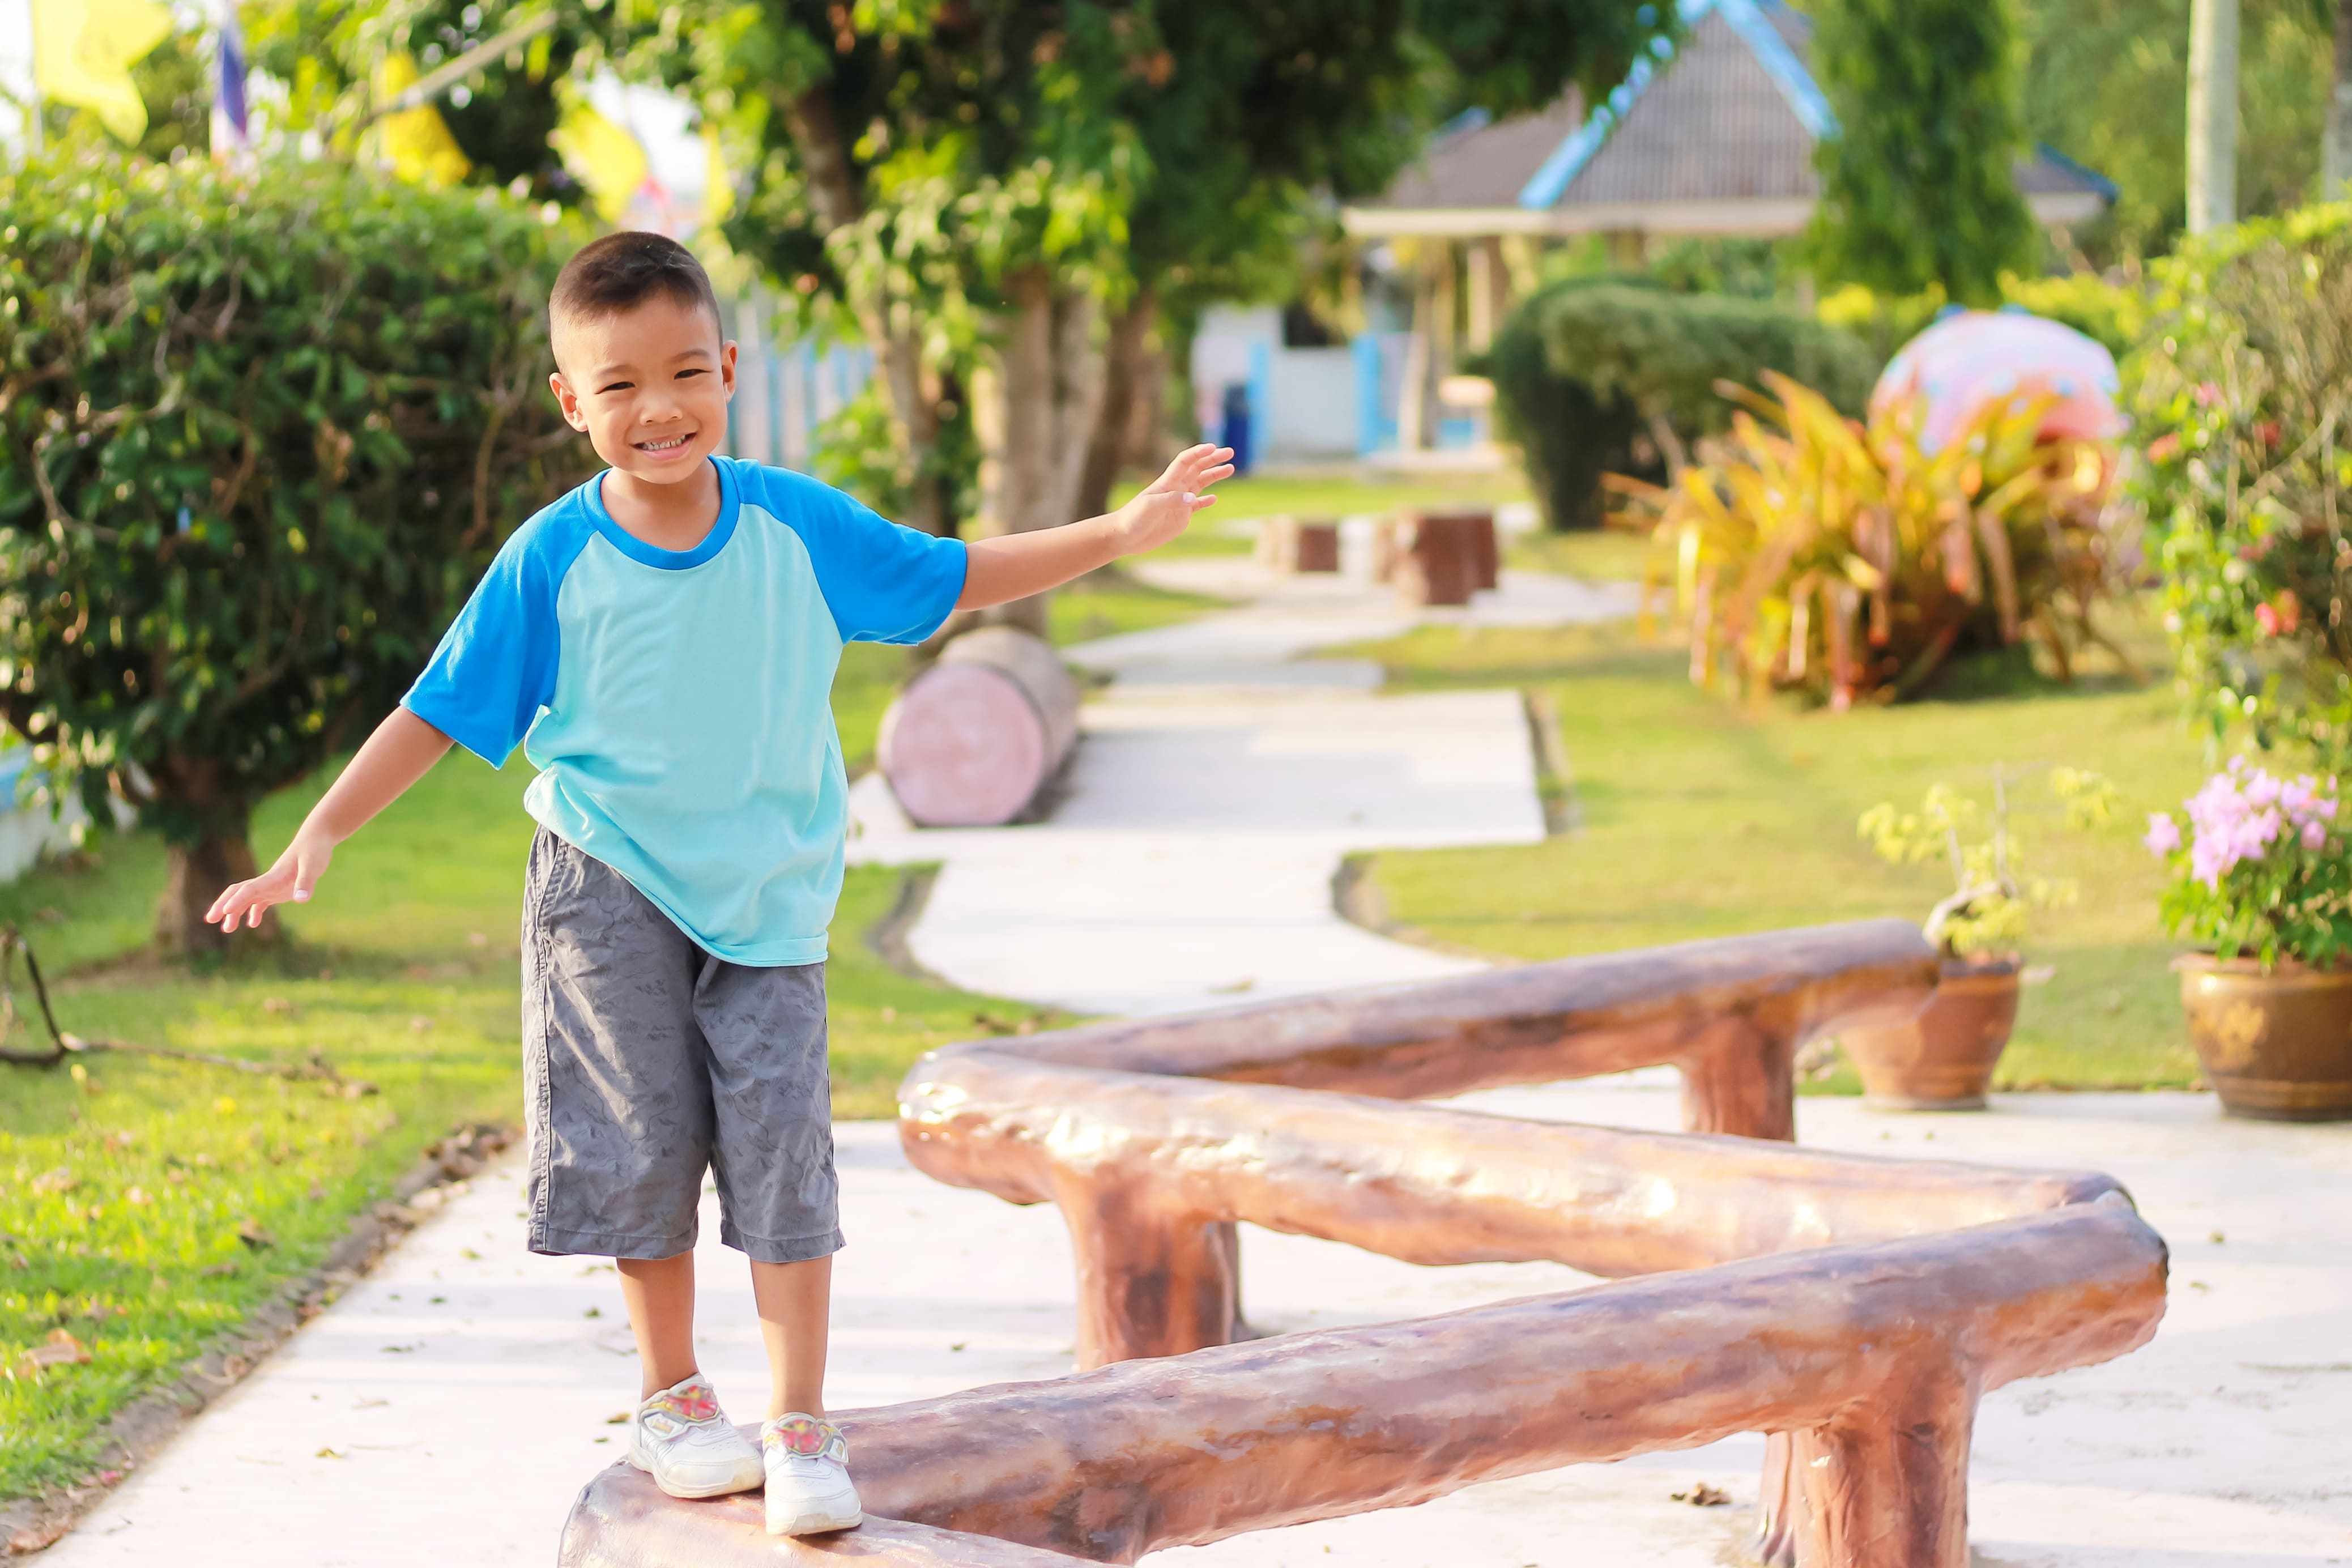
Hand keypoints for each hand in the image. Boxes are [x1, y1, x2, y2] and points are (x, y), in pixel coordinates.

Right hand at [206, 825, 335, 933]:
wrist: (316, 838)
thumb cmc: (315, 850)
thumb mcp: (313, 865)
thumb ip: (306, 882)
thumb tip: (301, 900)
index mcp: (273, 877)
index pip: (250, 889)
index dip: (237, 900)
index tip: (224, 911)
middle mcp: (268, 881)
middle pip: (239, 893)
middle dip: (224, 905)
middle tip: (210, 919)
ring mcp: (272, 885)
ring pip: (247, 899)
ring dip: (235, 912)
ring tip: (226, 929)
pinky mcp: (279, 888)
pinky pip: (262, 901)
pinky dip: (254, 912)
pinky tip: (252, 924)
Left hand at [1108, 444, 1234, 555]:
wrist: (1125, 536)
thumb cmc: (1134, 519)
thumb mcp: (1151, 507)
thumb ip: (1172, 500)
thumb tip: (1194, 497)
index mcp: (1167, 482)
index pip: (1186, 461)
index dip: (1199, 453)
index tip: (1214, 447)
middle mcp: (1175, 488)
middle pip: (1197, 468)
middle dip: (1213, 459)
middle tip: (1231, 452)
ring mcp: (1179, 502)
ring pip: (1200, 483)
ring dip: (1215, 475)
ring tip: (1231, 468)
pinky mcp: (1181, 516)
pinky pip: (1197, 505)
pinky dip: (1206, 500)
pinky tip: (1214, 498)